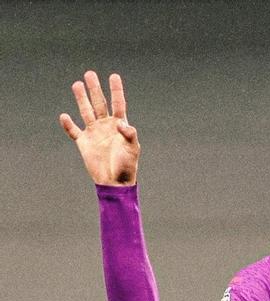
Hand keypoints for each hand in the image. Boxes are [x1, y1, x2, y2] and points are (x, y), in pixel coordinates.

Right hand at [59, 71, 138, 185]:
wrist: (115, 183)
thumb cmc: (127, 167)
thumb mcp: (133, 150)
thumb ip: (129, 134)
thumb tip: (121, 122)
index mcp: (119, 126)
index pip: (118, 104)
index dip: (116, 90)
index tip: (114, 76)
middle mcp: (105, 126)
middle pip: (99, 103)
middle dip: (95, 89)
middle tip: (90, 74)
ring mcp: (94, 133)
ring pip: (86, 111)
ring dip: (81, 98)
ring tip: (77, 84)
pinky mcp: (84, 142)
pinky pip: (73, 131)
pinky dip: (68, 125)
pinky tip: (64, 116)